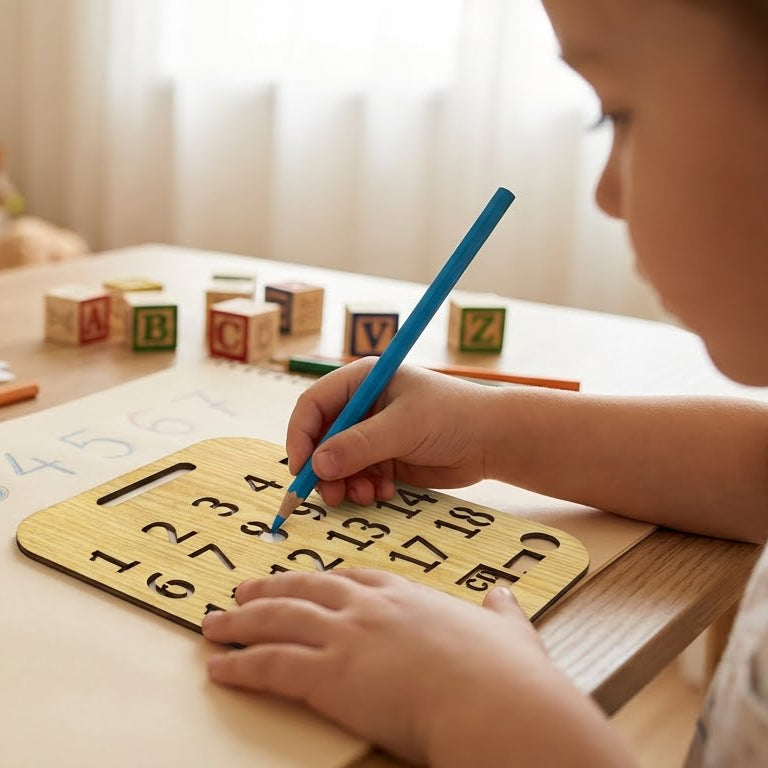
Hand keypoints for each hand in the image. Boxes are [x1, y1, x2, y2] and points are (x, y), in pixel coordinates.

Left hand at [201, 569, 546, 764]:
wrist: (493, 701)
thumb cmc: (504, 672)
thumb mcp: (508, 629)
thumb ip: (499, 611)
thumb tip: (503, 598)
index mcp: (405, 594)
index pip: (351, 577)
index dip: (320, 579)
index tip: (303, 581)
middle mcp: (368, 608)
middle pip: (303, 590)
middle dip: (267, 590)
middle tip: (241, 591)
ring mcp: (347, 637)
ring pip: (277, 622)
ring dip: (239, 623)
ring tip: (215, 624)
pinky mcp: (330, 677)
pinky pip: (271, 666)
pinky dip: (240, 665)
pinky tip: (220, 668)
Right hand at [286, 359, 494, 506]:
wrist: (493, 440)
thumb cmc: (453, 416)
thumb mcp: (404, 426)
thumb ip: (359, 445)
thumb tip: (317, 465)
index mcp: (362, 381)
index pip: (314, 404)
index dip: (301, 435)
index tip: (300, 467)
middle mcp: (362, 406)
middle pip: (321, 438)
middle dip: (323, 468)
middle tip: (332, 494)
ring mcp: (373, 434)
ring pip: (337, 464)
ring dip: (345, 484)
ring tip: (367, 496)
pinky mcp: (385, 459)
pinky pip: (359, 478)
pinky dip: (365, 489)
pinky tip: (386, 492)